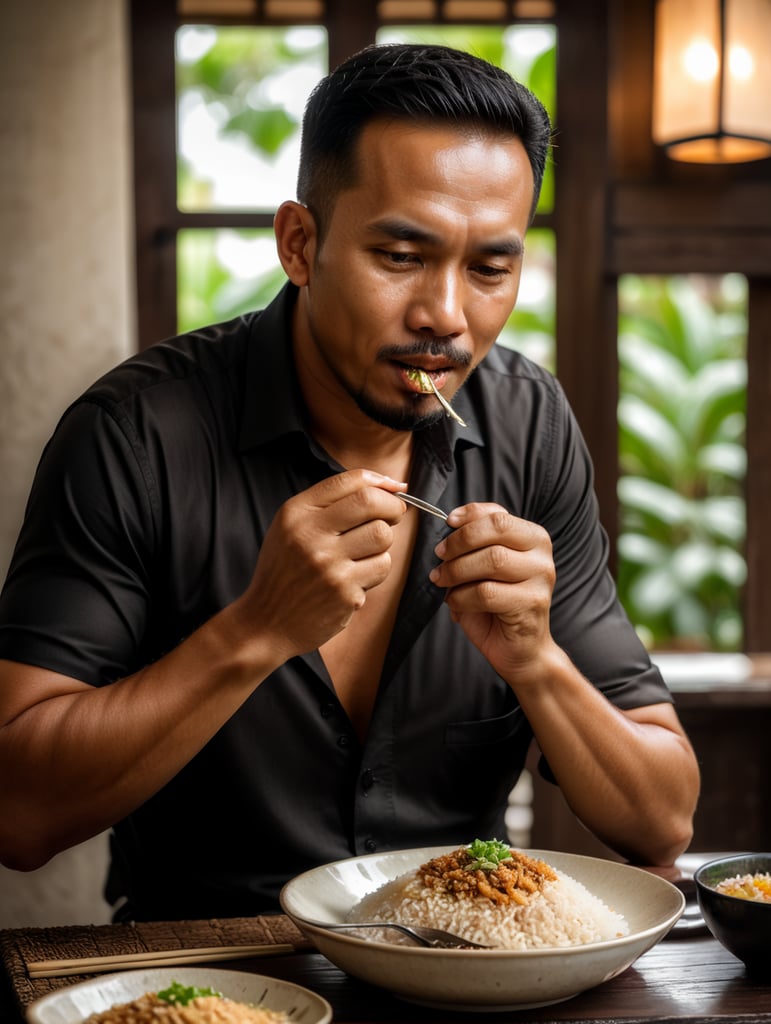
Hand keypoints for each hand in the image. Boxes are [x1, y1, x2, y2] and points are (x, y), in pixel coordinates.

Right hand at [235, 470, 406, 660]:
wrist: (266, 623)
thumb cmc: (286, 571)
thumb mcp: (291, 527)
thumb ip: (330, 504)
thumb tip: (391, 485)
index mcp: (296, 513)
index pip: (350, 480)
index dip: (381, 482)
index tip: (395, 490)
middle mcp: (310, 534)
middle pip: (371, 503)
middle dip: (393, 507)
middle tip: (394, 516)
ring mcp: (328, 564)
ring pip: (382, 536)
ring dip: (383, 543)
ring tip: (365, 553)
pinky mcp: (344, 592)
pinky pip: (381, 568)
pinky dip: (375, 571)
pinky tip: (355, 579)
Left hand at [429, 503, 556, 682]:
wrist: (520, 650)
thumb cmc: (497, 605)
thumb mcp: (484, 567)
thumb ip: (475, 544)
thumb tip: (448, 527)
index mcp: (532, 537)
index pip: (498, 514)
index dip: (469, 515)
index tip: (447, 523)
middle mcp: (542, 553)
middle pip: (496, 531)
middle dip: (459, 542)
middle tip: (439, 556)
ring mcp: (541, 578)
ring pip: (492, 560)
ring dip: (457, 570)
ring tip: (441, 580)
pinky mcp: (532, 603)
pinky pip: (487, 592)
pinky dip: (461, 597)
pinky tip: (454, 603)